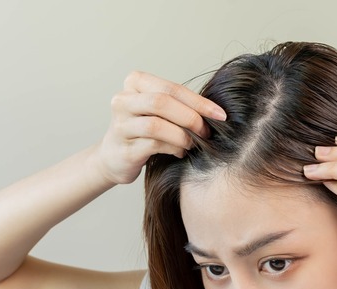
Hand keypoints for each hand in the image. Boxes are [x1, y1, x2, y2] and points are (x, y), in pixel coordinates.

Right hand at [97, 71, 226, 184]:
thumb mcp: (159, 110)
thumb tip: (216, 112)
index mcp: (135, 83)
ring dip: (182, 136)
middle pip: (161, 102)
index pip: (170, 88)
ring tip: (193, 143)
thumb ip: (180, 105)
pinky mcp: (123, 149)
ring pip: (156, 125)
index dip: (198, 101)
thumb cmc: (144, 130)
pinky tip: (180, 152)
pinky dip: (173, 148)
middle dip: (191, 118)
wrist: (115, 157)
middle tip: (207, 131)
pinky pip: (153, 145)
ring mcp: (119, 125)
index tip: (221, 115)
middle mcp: (122, 100)